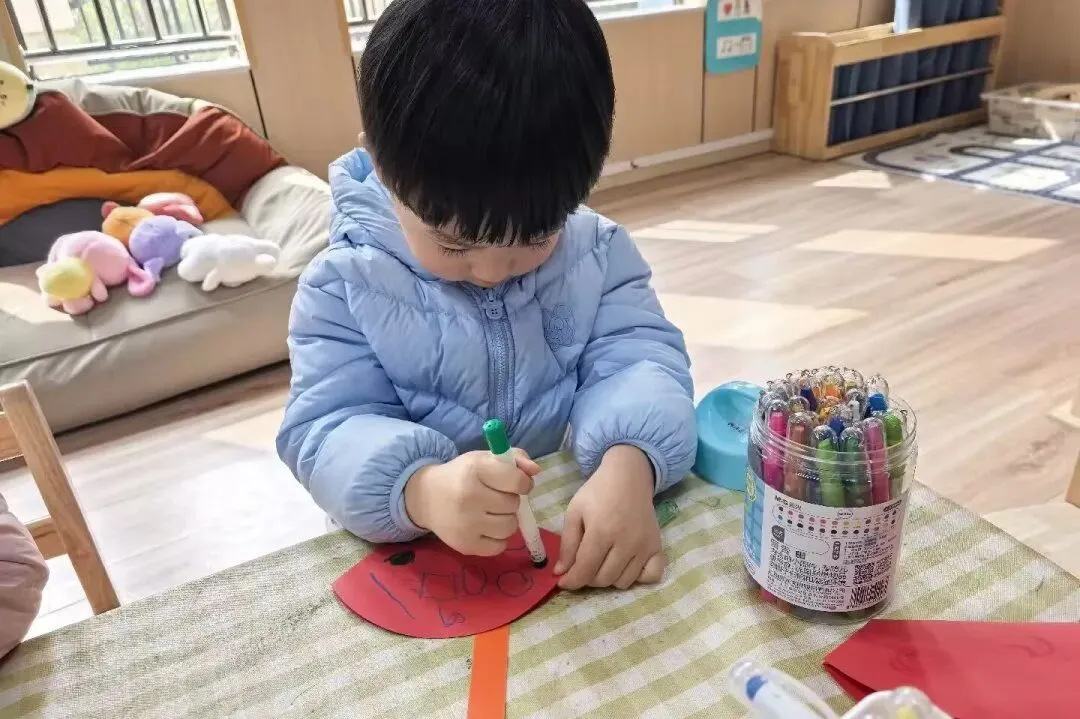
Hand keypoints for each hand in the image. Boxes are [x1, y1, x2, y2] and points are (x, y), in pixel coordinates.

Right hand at [404, 449, 539, 556]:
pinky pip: (499, 547)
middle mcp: (469, 496)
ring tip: (491, 513)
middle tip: (495, 498)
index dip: (523, 483)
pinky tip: (485, 528)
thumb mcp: (484, 459)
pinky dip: (497, 539)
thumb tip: (536, 471)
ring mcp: (466, 523)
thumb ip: (515, 458)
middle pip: (513, 504)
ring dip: (506, 520)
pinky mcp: (465, 545)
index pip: (517, 481)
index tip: (517, 484)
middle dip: (509, 501)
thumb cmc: (462, 475)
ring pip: (510, 527)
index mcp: (475, 469)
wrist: (426, 497)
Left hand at [554, 445, 665, 589]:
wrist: (628, 476)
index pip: (585, 570)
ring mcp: (644, 546)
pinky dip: (638, 579)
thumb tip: (561, 573)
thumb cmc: (598, 492)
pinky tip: (627, 566)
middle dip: (588, 578)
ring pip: (623, 582)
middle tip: (583, 566)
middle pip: (604, 579)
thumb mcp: (574, 512)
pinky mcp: (657, 546)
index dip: (571, 581)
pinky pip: (651, 576)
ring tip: (603, 562)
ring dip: (609, 578)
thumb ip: (567, 545)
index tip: (563, 581)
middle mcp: (626, 543)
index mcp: (601, 532)